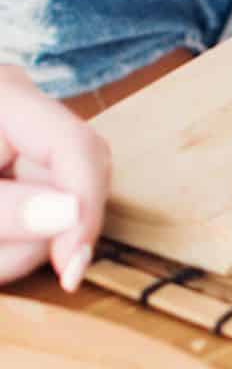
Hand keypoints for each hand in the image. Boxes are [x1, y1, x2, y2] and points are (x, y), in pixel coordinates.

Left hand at [0, 68, 110, 291]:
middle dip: (40, 237)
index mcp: (5, 98)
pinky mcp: (15, 167)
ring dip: (16, 250)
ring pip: (58, 210)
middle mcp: (23, 111)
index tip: (72, 270)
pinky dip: (11, 243)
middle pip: (75, 183)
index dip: (85, 211)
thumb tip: (73, 214)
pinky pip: (39, 215)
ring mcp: (21, 138)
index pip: (80, 148)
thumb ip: (6, 208)